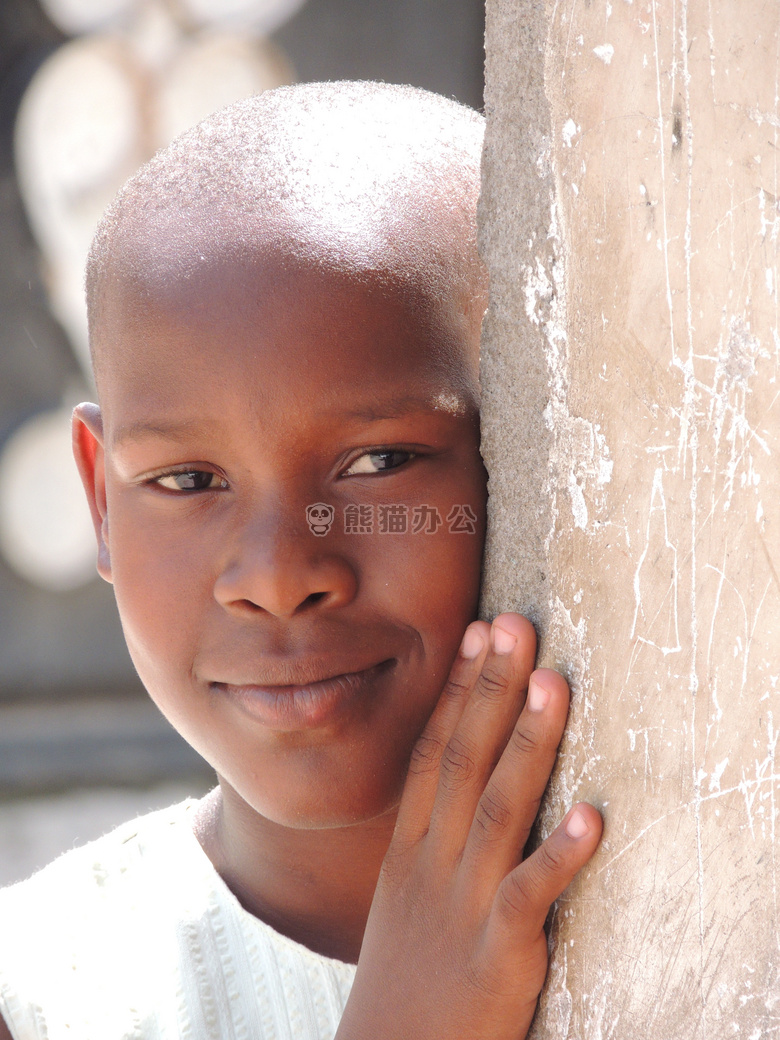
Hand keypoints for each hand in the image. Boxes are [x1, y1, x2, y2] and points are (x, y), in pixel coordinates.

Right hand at [337, 613, 601, 1039]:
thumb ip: (432, 835)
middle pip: (463, 760)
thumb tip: (461, 777)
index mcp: (410, 847)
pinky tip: (592, 815)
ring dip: (527, 744)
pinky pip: (531, 894)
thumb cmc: (407, 973)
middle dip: (490, 690)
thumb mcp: (405, 894)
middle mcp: (433, 862)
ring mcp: (464, 903)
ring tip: (553, 685)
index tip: (476, 634)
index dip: (456, 690)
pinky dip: (561, 853)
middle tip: (514, 627)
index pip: (433, 750)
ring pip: (499, 808)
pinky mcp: (498, 951)